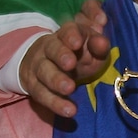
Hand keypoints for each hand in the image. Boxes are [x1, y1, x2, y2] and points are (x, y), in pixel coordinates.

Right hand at [19, 0, 111, 117]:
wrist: (45, 64)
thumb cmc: (76, 52)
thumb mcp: (90, 44)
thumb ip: (97, 37)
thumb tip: (102, 26)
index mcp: (67, 34)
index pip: (69, 29)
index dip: (72, 34)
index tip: (78, 42)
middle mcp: (50, 47)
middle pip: (52, 48)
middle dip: (61, 54)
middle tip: (70, 63)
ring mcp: (40, 66)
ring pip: (44, 71)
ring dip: (56, 80)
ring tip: (69, 88)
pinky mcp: (35, 86)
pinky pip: (43, 95)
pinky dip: (55, 103)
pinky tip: (70, 111)